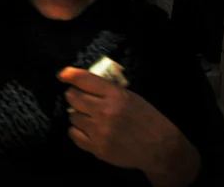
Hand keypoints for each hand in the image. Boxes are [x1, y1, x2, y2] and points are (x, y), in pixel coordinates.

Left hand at [58, 67, 200, 183]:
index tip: (63, 75)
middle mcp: (105, 111)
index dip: (69, 75)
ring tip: (89, 117)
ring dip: (78, 115)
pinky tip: (86, 130)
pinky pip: (74, 135)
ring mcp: (100, 131)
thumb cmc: (146, 119)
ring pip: (72, 117)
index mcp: (116, 95)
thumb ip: (107, 90)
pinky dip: (77, 131)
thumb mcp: (130, 97)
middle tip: (77, 98)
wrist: (160, 147)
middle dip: (72, 95)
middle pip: (73, 97)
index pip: (84, 79)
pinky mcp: (98, 148)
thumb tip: (81, 83)